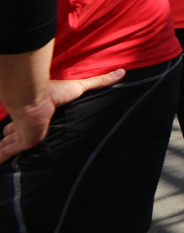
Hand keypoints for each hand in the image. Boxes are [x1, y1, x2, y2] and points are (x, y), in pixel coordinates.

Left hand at [0, 69, 125, 162]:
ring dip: (3, 149)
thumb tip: (122, 72)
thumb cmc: (53, 92)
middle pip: (14, 133)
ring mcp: (21, 134)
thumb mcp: (80, 88)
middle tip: (11, 145)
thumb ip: (99, 82)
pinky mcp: (19, 142)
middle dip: (9, 139)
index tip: (17, 130)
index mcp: (38, 113)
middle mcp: (26, 124)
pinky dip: (0, 157)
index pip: (28, 119)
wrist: (35, 99)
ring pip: (7, 144)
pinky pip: (6, 152)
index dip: (19, 126)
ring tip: (3, 160)